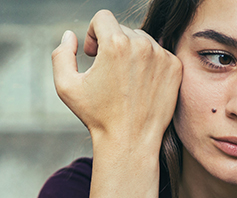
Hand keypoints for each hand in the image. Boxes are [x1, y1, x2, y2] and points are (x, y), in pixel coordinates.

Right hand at [51, 10, 181, 147]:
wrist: (129, 141)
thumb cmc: (97, 116)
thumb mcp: (66, 87)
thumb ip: (61, 55)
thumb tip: (70, 36)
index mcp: (115, 44)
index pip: (102, 17)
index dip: (92, 33)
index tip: (92, 53)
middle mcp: (142, 44)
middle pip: (122, 29)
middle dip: (112, 45)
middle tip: (107, 72)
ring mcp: (162, 55)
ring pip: (142, 40)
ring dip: (131, 53)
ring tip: (124, 80)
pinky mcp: (175, 67)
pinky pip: (159, 53)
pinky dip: (149, 64)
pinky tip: (140, 85)